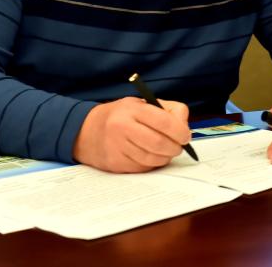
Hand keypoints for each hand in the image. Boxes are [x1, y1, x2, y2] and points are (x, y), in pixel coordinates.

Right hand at [72, 97, 191, 172]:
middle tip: (178, 147)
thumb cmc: (121, 116)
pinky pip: (142, 168)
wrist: (85, 130)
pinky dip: (152, 164)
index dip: (180, 131)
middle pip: (159, 143)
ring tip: (166, 151)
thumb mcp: (142, 104)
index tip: (185, 136)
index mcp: (132, 109)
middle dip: (175, 148)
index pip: (164, 122)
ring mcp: (117, 147)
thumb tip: (185, 128)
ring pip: (152, 159)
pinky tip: (151, 157)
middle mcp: (122, 127)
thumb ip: (167, 111)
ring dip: (165, 158)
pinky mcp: (115, 163)